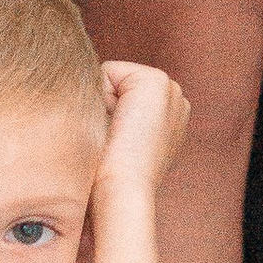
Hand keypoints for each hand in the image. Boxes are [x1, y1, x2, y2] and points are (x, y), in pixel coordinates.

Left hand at [94, 60, 190, 201]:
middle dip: (104, 106)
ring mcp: (171, 88)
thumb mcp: (118, 143)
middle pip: (114, 81)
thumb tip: (86, 104)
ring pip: (109, 76)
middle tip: (116, 141)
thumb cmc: (112, 179)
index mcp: (170, 115)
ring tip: (116, 134)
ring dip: (102, 103)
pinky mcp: (157, 81)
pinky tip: (116, 123)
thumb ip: (114, 121)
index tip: (117, 145)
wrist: (123, 191)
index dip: (104, 115)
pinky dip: (100, 95)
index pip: (119, 93)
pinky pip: (106, 72)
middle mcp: (176, 98)